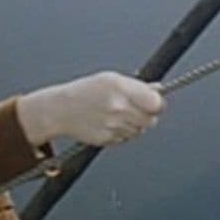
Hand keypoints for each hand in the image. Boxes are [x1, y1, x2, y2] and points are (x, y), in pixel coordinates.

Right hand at [17, 71, 165, 147]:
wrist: (61, 109)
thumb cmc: (85, 91)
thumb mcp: (111, 79)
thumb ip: (138, 86)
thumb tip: (158, 89)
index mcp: (121, 88)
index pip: (156, 103)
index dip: (157, 104)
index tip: (155, 103)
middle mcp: (118, 107)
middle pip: (151, 119)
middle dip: (147, 115)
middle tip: (136, 109)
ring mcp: (113, 125)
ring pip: (140, 130)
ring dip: (135, 125)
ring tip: (118, 115)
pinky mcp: (108, 139)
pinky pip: (126, 138)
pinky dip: (123, 133)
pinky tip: (110, 123)